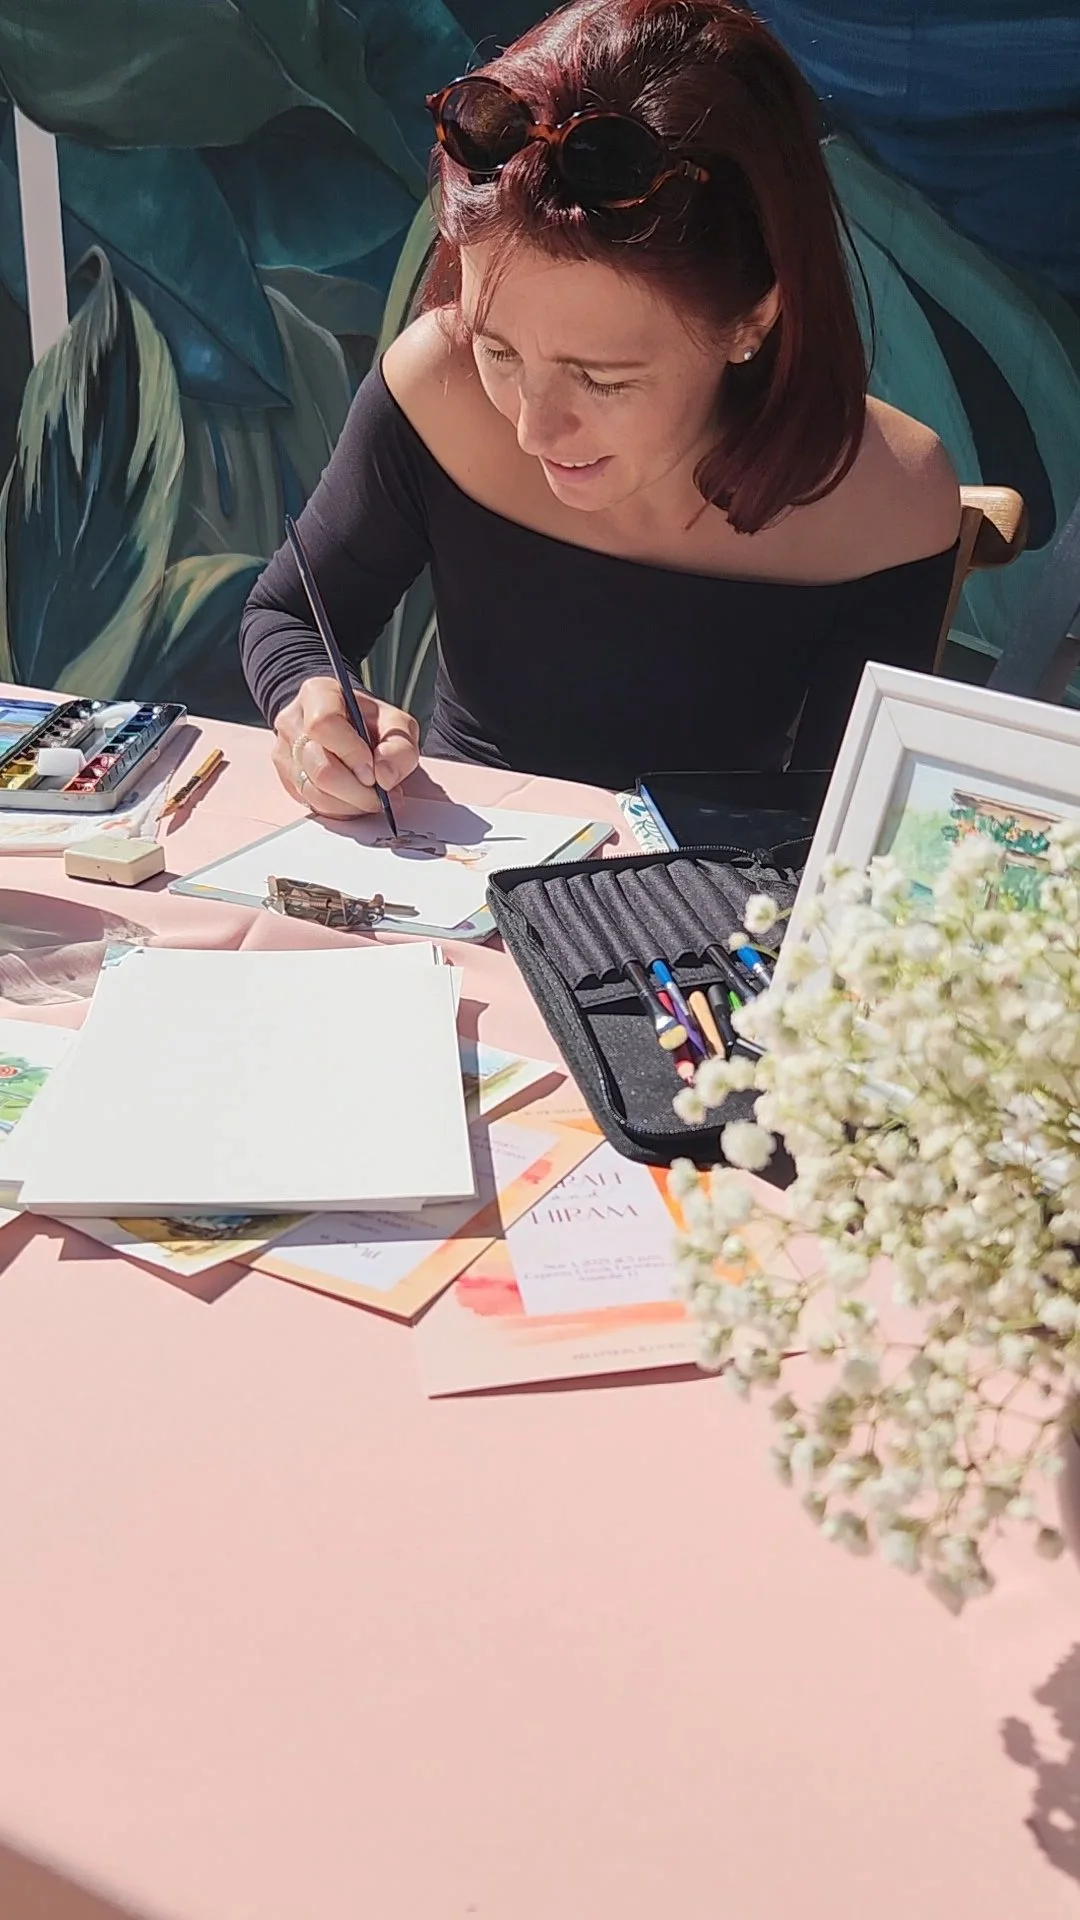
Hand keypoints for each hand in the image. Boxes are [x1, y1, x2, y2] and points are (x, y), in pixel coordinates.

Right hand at [272, 677, 419, 817]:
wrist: (349, 728)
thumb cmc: (370, 724)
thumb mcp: (397, 725)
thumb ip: (399, 747)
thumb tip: (384, 777)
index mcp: (318, 694)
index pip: (324, 724)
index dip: (351, 753)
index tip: (373, 772)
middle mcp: (293, 722)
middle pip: (319, 766)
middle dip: (356, 790)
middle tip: (379, 795)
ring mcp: (285, 752)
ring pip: (313, 791)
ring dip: (349, 804)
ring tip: (371, 798)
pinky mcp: (286, 779)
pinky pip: (311, 803)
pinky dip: (339, 810)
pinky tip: (354, 801)